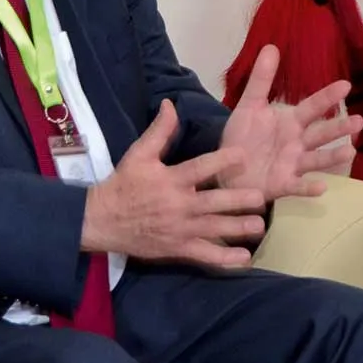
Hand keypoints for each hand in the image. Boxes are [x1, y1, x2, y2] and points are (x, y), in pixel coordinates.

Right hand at [82, 101, 269, 266]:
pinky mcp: (178, 248)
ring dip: (237, 229)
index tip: (243, 155)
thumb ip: (159, 131)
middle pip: (213, 203)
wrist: (102, 220)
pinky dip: (224, 259)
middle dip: (238, 201)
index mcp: (171, 180)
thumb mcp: (138, 154)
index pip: (200, 168)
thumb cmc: (123, 184)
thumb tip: (170, 104)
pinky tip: (244, 258)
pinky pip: (204, 255)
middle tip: (261, 197)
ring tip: (259, 226)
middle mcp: (179, 206)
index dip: (222, 161)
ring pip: (213, 229)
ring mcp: (179, 230)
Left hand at [217, 46, 360, 202]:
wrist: (227, 168)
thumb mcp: (249, 106)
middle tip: (360, 121)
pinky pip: (298, 186)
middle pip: (321, 134)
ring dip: (334, 157)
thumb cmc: (242, 137)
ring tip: (350, 152)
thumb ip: (261, 80)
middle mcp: (297, 143)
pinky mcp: (282, 184)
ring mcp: (292, 165)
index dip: (327, 97)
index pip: (312, 107)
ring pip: (317, 159)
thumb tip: (271, 46)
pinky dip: (309, 188)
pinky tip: (322, 187)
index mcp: (291, 122)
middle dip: (339, 128)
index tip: (346, 85)